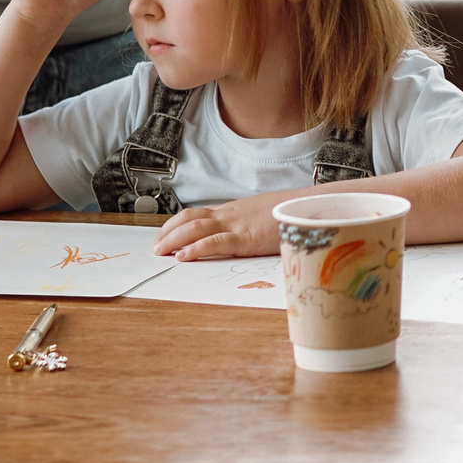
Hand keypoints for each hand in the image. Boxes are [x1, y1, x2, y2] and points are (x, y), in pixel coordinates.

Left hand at [152, 193, 281, 260]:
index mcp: (232, 210)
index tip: (164, 235)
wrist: (308, 205)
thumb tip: (240, 233)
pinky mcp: (246, 238)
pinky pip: (214, 242)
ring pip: (195, 229)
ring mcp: (236, 225)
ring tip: (160, 252)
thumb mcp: (261, 216)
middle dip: (167, 232)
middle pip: (189, 219)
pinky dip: (195, 249)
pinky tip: (183, 257)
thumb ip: (246, 223)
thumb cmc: (288, 213)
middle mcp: (229, 215)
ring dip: (173, 240)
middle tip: (155, 247)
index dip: (175, 224)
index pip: (196, 213)